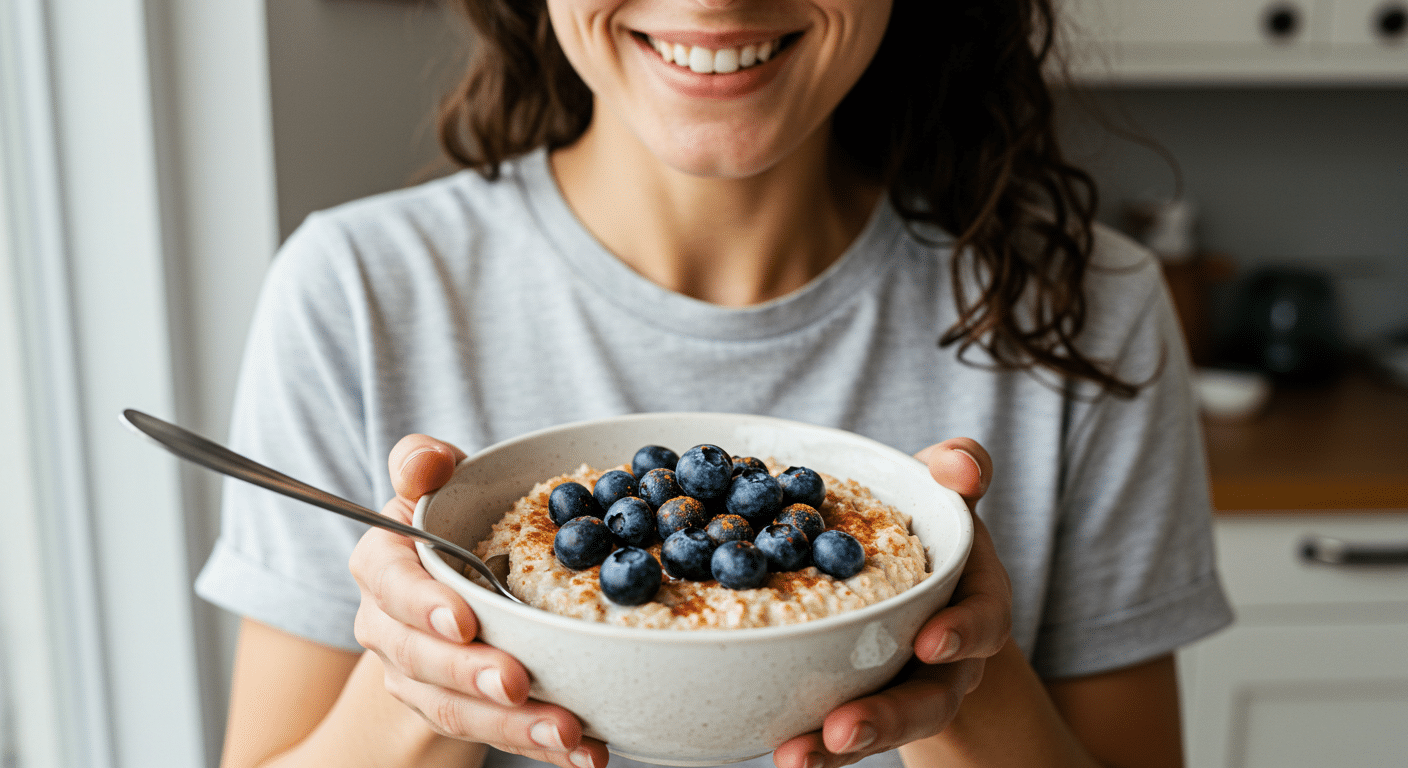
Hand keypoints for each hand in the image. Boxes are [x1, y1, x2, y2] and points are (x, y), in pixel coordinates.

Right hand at [350, 435, 607, 767]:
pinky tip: (585, 753)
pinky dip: (542, 747)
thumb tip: (423, 463)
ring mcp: (423, 677)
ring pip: (458, 709)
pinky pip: (497, 733)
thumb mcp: (439, 480)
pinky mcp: (462, 710)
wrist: (458, 573)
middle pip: (421, 661)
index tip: (464, 621)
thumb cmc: (452, 516)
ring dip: (513, 726)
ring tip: (567, 733)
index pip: (392, 587)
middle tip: (516, 684)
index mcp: (384, 566)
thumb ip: (422, 463)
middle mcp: (392, 629)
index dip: (424, 607)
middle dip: (471, 675)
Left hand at [773, 438, 1012, 767]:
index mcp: (975, 602)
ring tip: (794, 760)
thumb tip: (962, 466)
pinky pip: (839, 736)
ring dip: (840, 751)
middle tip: (842, 729)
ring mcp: (905, 690)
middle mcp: (948, 659)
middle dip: (888, 718)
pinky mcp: (861, 708)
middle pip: (929, 699)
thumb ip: (959, 467)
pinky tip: (777, 753)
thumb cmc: (927, 523)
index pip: (982, 622)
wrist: (914, 580)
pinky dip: (811, 748)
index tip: (929, 644)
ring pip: (882, 729)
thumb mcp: (945, 489)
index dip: (961, 634)